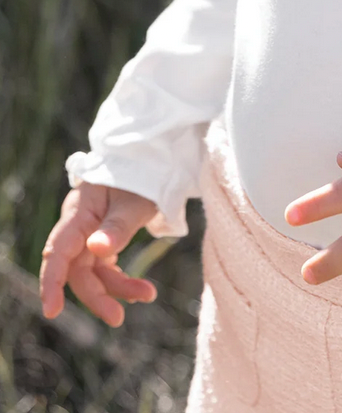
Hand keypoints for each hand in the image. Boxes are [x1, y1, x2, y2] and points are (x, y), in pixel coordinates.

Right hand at [39, 184, 159, 326]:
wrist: (152, 160)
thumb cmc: (141, 175)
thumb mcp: (135, 200)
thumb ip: (118, 226)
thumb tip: (96, 250)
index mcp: (79, 212)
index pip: (59, 252)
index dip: (52, 282)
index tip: (52, 310)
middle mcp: (80, 226)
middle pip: (79, 270)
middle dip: (97, 296)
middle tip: (117, 318)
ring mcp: (90, 234)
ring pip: (95, 272)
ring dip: (118, 287)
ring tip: (148, 294)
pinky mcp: (104, 239)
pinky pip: (106, 267)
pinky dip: (121, 280)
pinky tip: (139, 290)